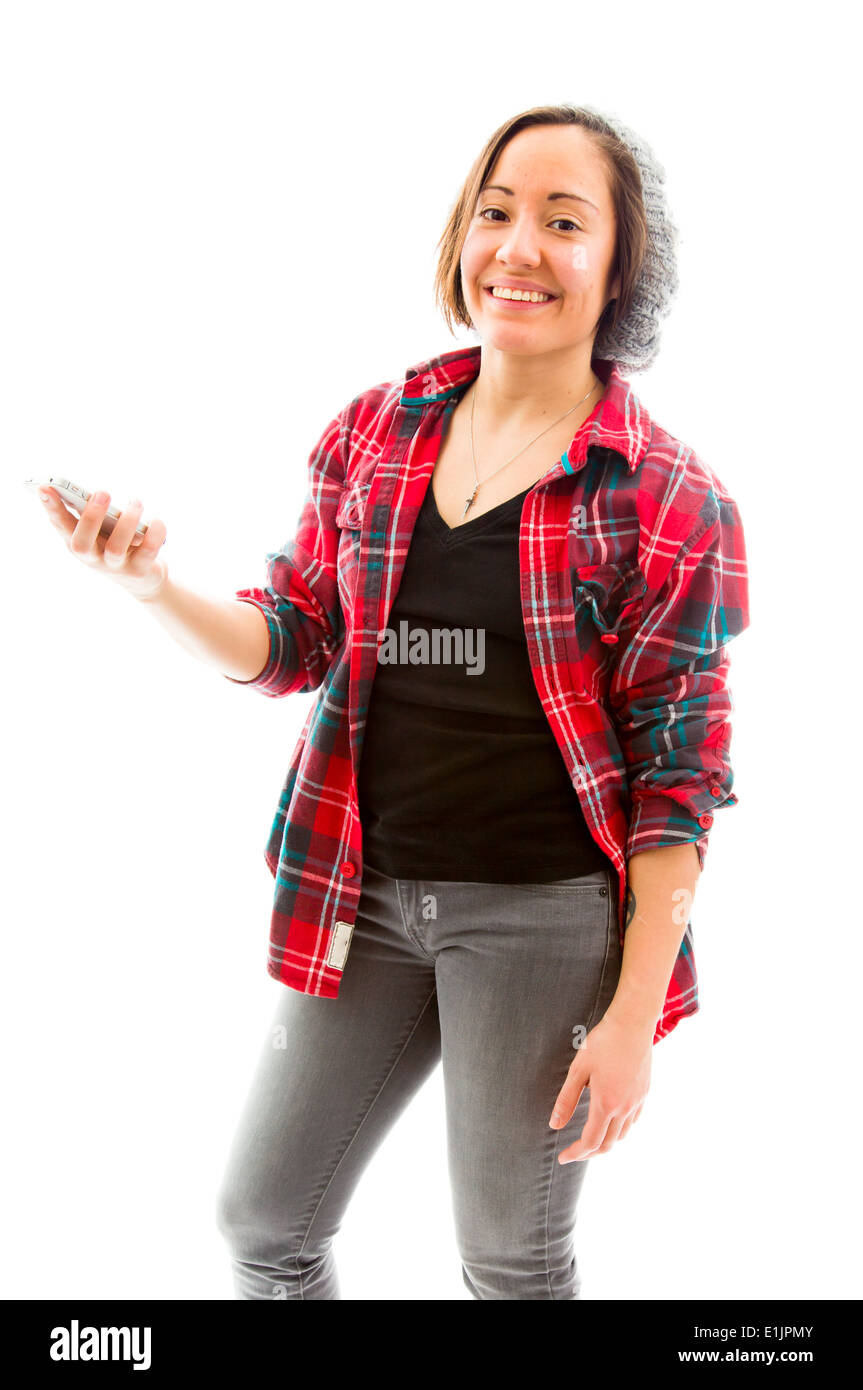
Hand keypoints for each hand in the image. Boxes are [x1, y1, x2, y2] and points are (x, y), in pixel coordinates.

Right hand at [38, 486, 168, 600]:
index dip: (51, 508)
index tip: (44, 487)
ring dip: (126, 522)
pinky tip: (155, 520)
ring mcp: (115, 567)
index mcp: (78, 542)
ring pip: (115, 548)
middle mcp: (92, 557)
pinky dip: (154, 533)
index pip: (60, 525)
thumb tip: (96, 495)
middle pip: (82, 544)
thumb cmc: (117, 544)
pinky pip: (147, 552)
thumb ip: (94, 514)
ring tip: (136, 502)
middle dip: (91, 517)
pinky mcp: (138, 571)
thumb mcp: (102, 530)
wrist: (143, 579)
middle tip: (102, 492)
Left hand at [548, 1011, 652, 1162]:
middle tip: (573, 1152)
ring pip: (622, 1135)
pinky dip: (620, 1130)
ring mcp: (637, 1101)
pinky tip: (611, 1122)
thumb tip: (554, 1125)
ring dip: (605, 1142)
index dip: (575, 1153)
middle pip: (607, 1144)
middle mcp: (625, 1108)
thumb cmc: (603, 1043)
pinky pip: (633, 1121)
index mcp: (606, 1104)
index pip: (590, 1142)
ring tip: (589, 1139)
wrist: (633, 1023)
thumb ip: (566, 1100)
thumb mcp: (578, 1070)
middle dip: (589, 1153)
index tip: (563, 1157)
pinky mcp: (644, 1093)